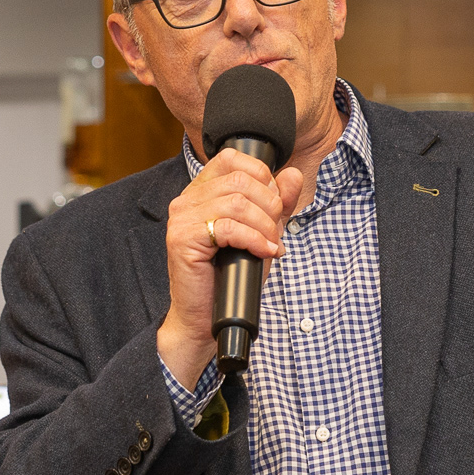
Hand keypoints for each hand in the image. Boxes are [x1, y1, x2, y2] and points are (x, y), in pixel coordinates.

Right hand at [159, 148, 303, 388]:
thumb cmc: (230, 275)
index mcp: (201, 191)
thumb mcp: (261, 232)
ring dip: (264, 226)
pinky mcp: (183, 239)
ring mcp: (182, 218)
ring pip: (237, 202)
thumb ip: (276, 203)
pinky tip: (264, 253)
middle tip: (275, 232)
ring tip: (270, 245)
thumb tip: (292, 175)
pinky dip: (255, 240)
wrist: (206, 316)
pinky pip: (228, 227)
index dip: (262, 176)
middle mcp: (187, 199)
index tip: (273, 206)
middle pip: (240, 179)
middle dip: (269, 205)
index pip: (232, 158)